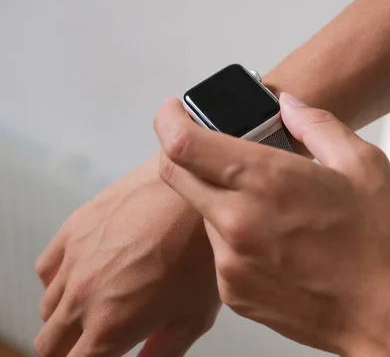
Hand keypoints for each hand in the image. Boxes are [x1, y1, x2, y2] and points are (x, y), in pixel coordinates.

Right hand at [34, 154, 220, 356]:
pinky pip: (45, 269)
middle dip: (70, 349)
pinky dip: (58, 281)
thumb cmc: (203, 250)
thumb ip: (164, 351)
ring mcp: (74, 260)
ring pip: (47, 309)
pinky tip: (85, 276)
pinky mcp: (73, 229)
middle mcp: (84, 296)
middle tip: (94, 343)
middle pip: (50, 344)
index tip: (101, 356)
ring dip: (66, 317)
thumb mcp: (194, 315)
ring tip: (97, 308)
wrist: (197, 189)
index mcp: (112, 325)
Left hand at [153, 95, 389, 355]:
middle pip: (177, 176)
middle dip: (186, 154)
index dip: (169, 119)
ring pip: (203, 213)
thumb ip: (317, 124)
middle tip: (216, 148)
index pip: (184, 144)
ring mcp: (231, 263)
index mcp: (267, 182)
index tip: (173, 111)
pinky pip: (219, 251)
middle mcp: (238, 223)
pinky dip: (235, 235)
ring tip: (270, 203)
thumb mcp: (364, 165)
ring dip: (221, 198)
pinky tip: (276, 239)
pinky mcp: (234, 293)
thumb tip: (288, 104)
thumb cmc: (383, 244)